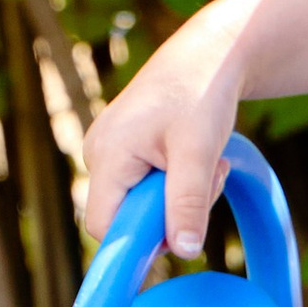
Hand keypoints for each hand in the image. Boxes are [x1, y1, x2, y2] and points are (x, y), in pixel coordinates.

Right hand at [78, 1, 248, 257]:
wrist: (208, 54)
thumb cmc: (201, 93)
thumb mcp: (199, 152)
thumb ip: (188, 202)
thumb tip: (184, 252)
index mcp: (106, 155)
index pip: (104, 227)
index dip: (142, 238)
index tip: (186, 223)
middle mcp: (97, 154)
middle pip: (126, 216)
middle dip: (171, 209)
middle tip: (210, 177)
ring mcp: (109, 150)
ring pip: (140, 202)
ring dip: (179, 194)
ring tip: (207, 161)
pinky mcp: (124, 148)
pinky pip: (144, 184)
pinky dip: (175, 180)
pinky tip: (194, 156)